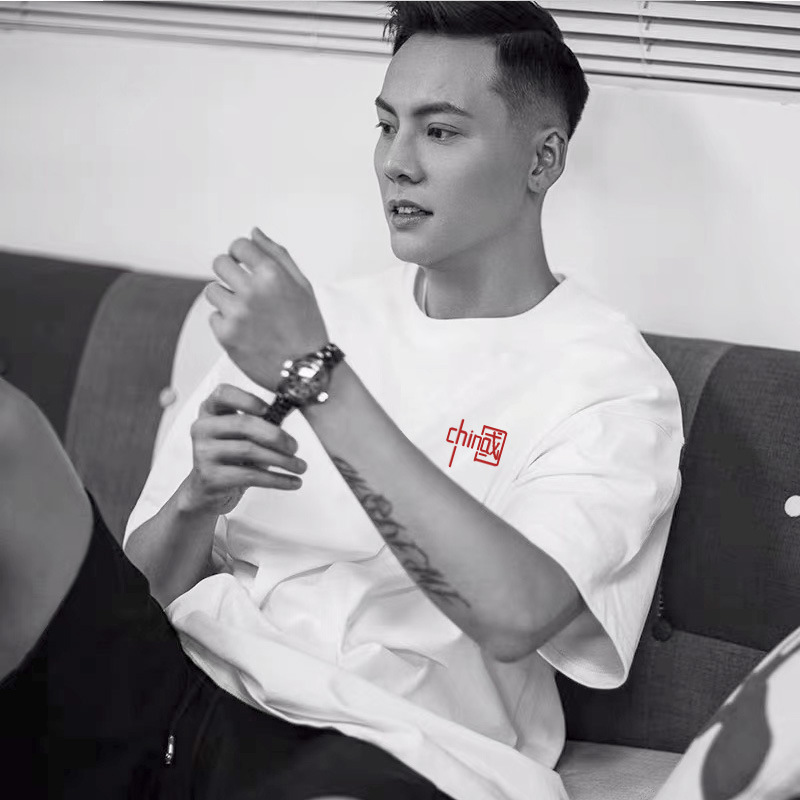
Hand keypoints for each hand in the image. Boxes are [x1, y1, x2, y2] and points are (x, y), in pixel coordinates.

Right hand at [180, 383, 307, 515]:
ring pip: (249, 451)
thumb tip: (295, 407)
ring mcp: (203, 453)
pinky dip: (277, 479)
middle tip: (295, 447)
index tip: (268, 409)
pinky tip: (293, 482)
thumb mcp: (244, 434)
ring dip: (282, 460)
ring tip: (300, 466)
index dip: (248, 399)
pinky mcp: (210, 477)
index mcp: (210, 410)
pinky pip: (250, 476)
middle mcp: (203, 428)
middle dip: (276, 435)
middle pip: (243, 424)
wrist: (208, 490)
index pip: (224, 394)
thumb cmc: (231, 457)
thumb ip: (263, 420)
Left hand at [204, 227, 328, 391]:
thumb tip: (253, 232)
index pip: (239, 245)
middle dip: (228, 272)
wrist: (306, 371)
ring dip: (225, 298)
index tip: (243, 263)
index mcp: (273, 274)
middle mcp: (253, 291)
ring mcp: (238, 314)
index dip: (239, 253)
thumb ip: (277, 255)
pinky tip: (246, 332)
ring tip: (245, 313)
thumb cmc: (307, 327)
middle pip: (219, 263)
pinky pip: (213, 318)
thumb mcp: (302, 286)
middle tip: (241, 288)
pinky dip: (225, 323)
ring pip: (212, 291)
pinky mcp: (226, 335)